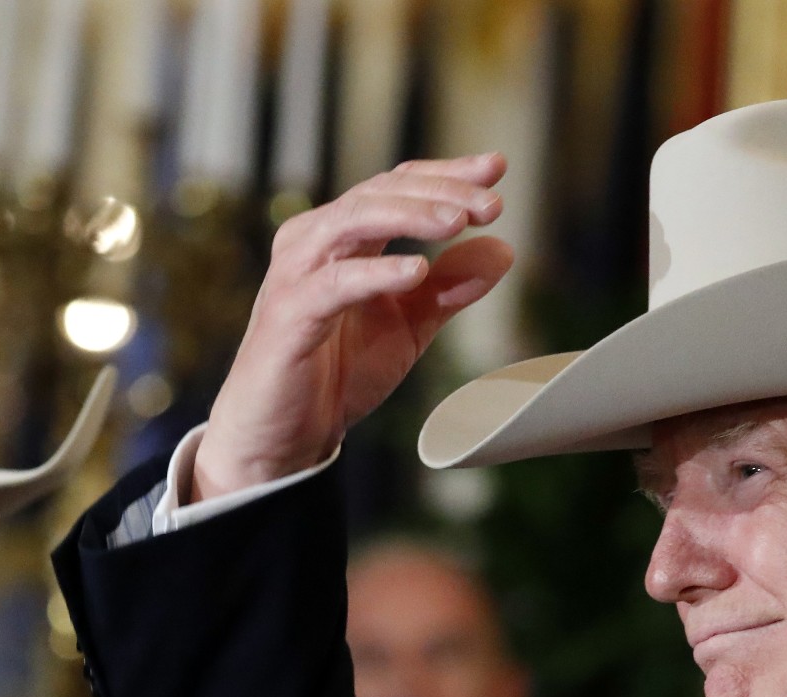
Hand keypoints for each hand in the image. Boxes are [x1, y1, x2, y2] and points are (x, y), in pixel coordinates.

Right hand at [193, 153, 514, 501]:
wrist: (284, 436)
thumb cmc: (336, 375)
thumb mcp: (408, 326)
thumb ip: (448, 288)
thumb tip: (501, 249)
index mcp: (342, 237)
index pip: (397, 186)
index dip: (446, 174)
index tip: (496, 169)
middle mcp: (314, 241)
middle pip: (380, 193)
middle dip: (439, 193)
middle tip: (490, 204)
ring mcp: (297, 274)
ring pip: (355, 220)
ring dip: (410, 216)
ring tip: (458, 222)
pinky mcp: (289, 314)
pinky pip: (335, 283)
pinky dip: (376, 272)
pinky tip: (415, 271)